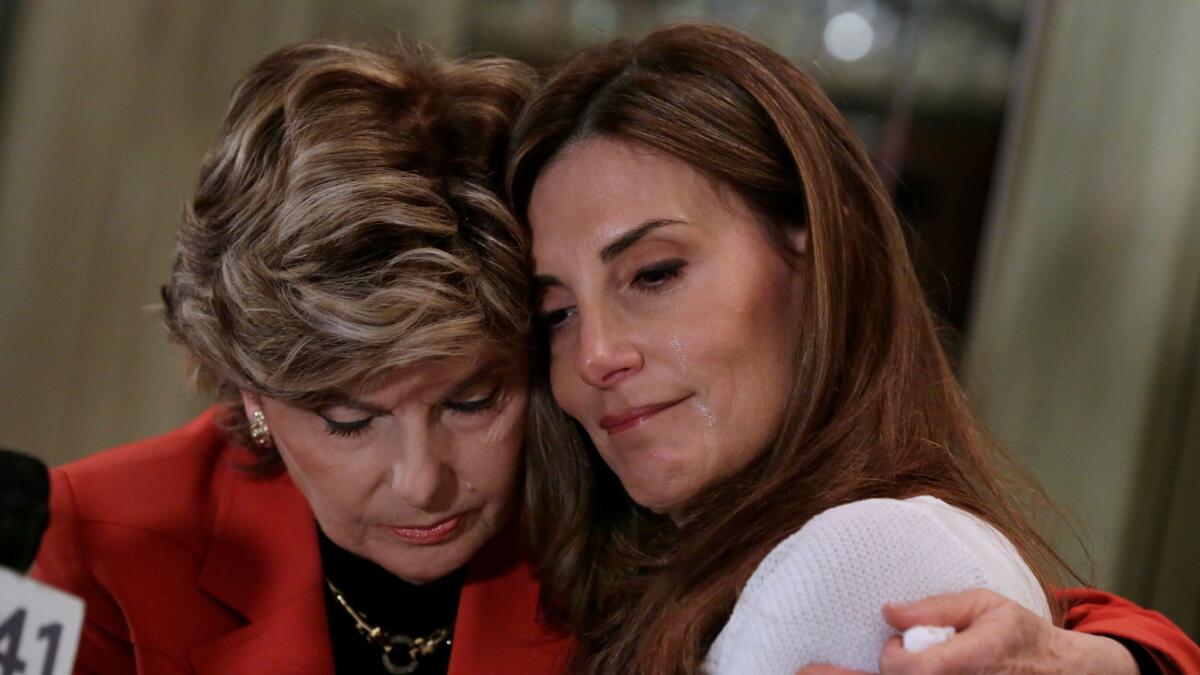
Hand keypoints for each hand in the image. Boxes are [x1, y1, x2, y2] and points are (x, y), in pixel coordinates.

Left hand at [796, 589, 1138, 674]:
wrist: (1059, 674)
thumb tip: (889, 612)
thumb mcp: (984, 605)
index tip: (894, 644)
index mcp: (966, 661)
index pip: (910, 670)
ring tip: (816, 673)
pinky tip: (855, 674)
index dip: (894, 658)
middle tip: (803, 672)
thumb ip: (937, 607)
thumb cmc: (1018, 635)